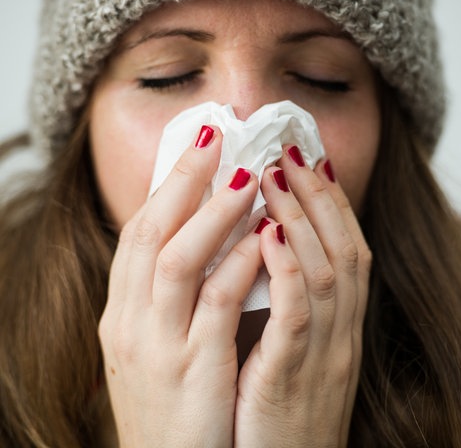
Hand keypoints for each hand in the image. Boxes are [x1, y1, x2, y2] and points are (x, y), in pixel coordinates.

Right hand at [98, 126, 262, 447]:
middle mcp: (129, 322)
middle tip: (214, 136)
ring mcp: (157, 347)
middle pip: (150, 232)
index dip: (167, 185)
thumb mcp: (157, 342)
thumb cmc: (171, 400)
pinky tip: (263, 236)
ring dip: (212, 213)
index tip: (197, 147)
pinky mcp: (192, 372)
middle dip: (182, 179)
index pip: (138, 232)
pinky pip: (215, 305)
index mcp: (122, 312)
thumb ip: (172, 294)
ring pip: (178, 260)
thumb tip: (204, 239)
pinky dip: (238, 264)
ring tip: (246, 175)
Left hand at [234, 147, 370, 446]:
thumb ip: (285, 301)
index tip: (309, 161)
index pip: (345, 249)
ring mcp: (322, 354)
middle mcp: (340, 333)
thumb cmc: (274, 407)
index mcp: (337, 325)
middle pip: (342, 248)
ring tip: (274, 174)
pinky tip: (268, 234)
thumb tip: (262, 247)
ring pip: (326, 271)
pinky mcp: (293, 377)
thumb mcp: (290, 348)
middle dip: (318, 195)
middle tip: (292, 151)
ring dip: (301, 218)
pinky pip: (298, 315)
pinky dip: (287, 269)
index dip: (330, 202)